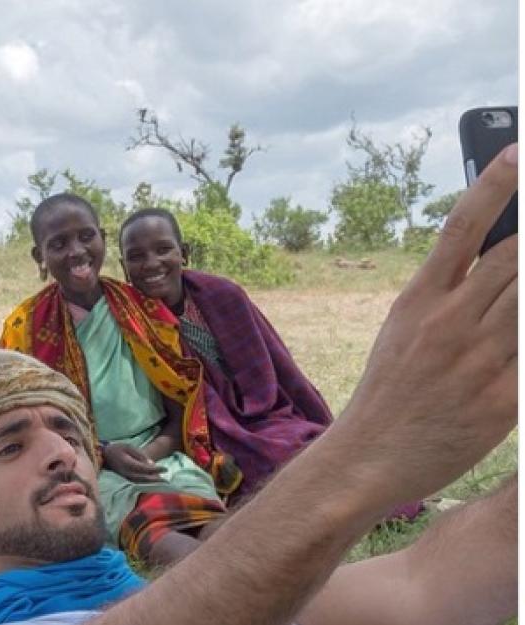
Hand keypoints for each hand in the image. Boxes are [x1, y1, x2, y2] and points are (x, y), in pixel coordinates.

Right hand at [103, 443, 165, 483]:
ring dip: (152, 483)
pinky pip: (137, 482)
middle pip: (144, 478)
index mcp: (128, 463)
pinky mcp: (125, 479)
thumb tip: (152, 464)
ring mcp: (125, 477)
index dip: (156, 469)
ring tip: (161, 482)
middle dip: (156, 479)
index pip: (145, 468)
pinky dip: (145, 483)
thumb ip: (140, 455)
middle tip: (167, 480)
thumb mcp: (129, 447)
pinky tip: (152, 482)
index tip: (166, 468)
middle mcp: (126, 472)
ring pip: (140, 482)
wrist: (105, 454)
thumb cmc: (118, 448)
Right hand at [329, 143, 516, 510]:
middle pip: (517, 257)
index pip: (462, 227)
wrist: (369, 457)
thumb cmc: (390, 391)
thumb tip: (500, 258)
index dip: (494, 184)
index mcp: (419, 300)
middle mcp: (450, 322)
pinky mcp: (505, 400)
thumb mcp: (404, 329)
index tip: (517, 151)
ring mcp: (480, 360)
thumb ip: (450, 294)